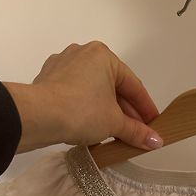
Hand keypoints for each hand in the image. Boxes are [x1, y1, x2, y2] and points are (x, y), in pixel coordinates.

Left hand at [3, 41, 163, 153]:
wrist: (38, 116)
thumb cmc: (82, 112)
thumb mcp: (114, 123)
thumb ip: (137, 132)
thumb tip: (156, 141)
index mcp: (104, 56)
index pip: (133, 85)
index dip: (146, 108)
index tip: (154, 124)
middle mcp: (84, 53)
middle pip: (112, 86)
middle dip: (125, 111)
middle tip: (135, 132)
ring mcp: (63, 64)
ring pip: (93, 89)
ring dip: (105, 109)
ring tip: (113, 131)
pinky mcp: (48, 78)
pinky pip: (75, 92)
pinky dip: (85, 107)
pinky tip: (89, 124)